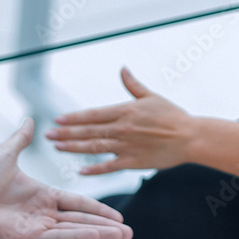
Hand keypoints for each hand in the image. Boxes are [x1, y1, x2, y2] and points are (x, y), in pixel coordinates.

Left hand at [0, 118, 132, 238]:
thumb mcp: (6, 153)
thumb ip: (21, 139)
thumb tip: (29, 120)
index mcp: (42, 195)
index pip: (77, 203)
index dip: (97, 208)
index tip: (117, 215)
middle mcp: (43, 213)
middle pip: (82, 219)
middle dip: (106, 225)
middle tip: (128, 232)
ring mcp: (37, 226)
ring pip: (76, 229)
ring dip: (100, 233)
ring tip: (123, 236)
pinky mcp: (29, 237)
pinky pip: (60, 236)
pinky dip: (80, 236)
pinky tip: (98, 236)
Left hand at [46, 68, 196, 174]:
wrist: (190, 137)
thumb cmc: (171, 115)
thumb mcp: (151, 96)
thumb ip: (132, 84)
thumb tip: (123, 68)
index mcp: (125, 111)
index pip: (93, 114)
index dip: (74, 117)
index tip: (57, 120)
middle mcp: (122, 128)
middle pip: (89, 131)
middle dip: (66, 133)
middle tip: (48, 136)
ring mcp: (127, 146)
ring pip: (95, 147)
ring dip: (74, 148)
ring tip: (57, 148)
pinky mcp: (134, 161)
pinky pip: (110, 166)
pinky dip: (95, 169)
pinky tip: (80, 170)